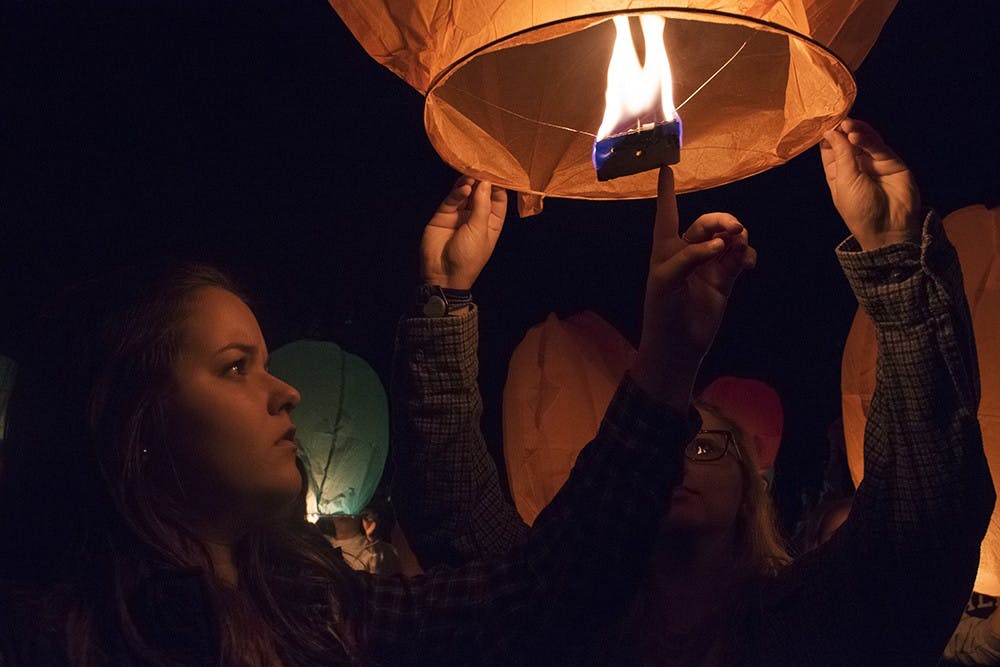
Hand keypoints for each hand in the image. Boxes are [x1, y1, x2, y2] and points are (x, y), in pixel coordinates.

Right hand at [420, 176, 506, 289]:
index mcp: (491, 224)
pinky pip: (452, 199)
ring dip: (469, 183)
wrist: (443, 275)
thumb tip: (485, 183)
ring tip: (472, 176)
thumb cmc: (468, 258)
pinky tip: (464, 188)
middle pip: (481, 193)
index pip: (498, 200)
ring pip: (466, 193)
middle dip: (483, 181)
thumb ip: (482, 205)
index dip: (498, 186)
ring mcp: (459, 215)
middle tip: (483, 167)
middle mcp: (476, 217)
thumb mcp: (480, 231)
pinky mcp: (444, 214)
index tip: (498, 172)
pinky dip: (458, 192)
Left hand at [631, 168, 754, 411]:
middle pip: (707, 223)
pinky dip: (745, 255)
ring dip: (736, 236)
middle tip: (733, 230)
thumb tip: (719, 244)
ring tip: (740, 245)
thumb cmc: (661, 310)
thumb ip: (690, 257)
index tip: (666, 168)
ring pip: (727, 239)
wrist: (677, 345)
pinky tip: (748, 260)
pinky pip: (738, 259)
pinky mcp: (724, 281)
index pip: (667, 214)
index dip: (667, 192)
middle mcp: (687, 253)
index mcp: (665, 249)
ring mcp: (708, 266)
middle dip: (721, 221)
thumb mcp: (666, 280)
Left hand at [820, 118, 920, 250]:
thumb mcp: (844, 182)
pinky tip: (856, 135)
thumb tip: (831, 132)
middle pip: (848, 142)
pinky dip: (868, 139)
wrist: (888, 229)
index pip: (831, 150)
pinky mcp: (892, 162)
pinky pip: (878, 147)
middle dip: (842, 130)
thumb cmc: (860, 211)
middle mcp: (856, 166)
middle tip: (837, 118)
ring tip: (847, 124)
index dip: (828, 136)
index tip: (822, 121)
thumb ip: (841, 155)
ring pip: (864, 141)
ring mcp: (874, 163)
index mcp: (838, 174)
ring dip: (855, 131)